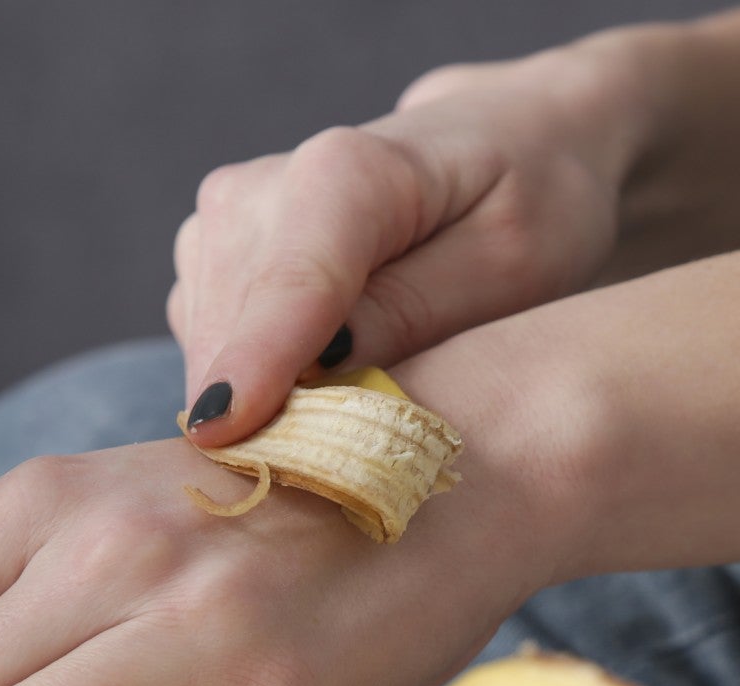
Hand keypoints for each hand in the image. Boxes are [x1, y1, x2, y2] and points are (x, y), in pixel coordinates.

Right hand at [169, 42, 645, 446]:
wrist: (507, 150)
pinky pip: (215, 358)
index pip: (292, 280)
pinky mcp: (210, 265)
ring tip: (359, 428)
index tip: (222, 434)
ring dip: (267, 412)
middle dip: (274, 416)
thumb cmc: (529, 204)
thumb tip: (324, 364)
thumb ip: (419, 309)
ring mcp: (223, 227)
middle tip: (359, 480)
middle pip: (236, 334)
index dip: (257, 359)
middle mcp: (260, 189)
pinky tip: (329, 399)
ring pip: (213, 356)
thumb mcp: (513, 261)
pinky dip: (261, 394)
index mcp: (347, 172)